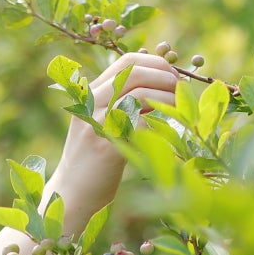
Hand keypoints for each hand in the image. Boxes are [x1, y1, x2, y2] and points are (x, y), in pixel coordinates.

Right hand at [47, 53, 181, 226]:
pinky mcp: (107, 146)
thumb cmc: (95, 158)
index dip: (156, 63)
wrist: (72, 192)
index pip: (127, 62)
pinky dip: (159, 125)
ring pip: (140, 94)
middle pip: (135, 73)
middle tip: (181, 91)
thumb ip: (122, 101)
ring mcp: (97, 123)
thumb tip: (160, 82)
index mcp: (91, 93)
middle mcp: (91, 103)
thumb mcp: (102, 122)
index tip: (173, 75)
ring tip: (178, 110)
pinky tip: (165, 133)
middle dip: (165, 78)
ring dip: (168, 99)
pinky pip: (142, 123)